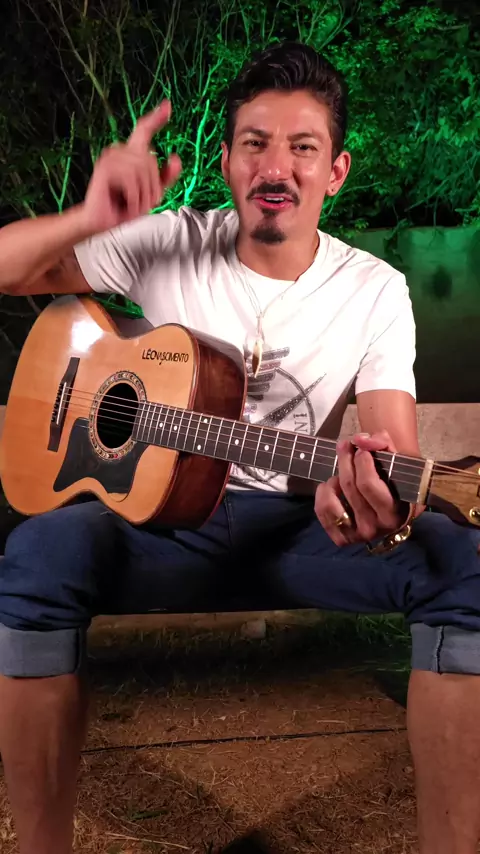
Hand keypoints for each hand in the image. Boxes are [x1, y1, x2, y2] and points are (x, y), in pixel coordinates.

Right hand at [80, 101, 181, 233]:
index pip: (144, 130)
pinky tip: (125, 204)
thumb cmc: (125, 206)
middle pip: (150, 159)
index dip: (156, 118)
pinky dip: (134, 197)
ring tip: (133, 204)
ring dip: (143, 195)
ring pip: (143, 170)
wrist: (103, 222)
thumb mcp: (151, 193)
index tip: (168, 106)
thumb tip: (176, 157)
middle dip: (153, 187)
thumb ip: (165, 177)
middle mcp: (119, 150)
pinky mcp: (104, 169)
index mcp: (131, 153)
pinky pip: (132, 179)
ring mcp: (110, 157)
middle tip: (142, 202)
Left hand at [314, 430, 406, 546]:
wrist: (394, 505)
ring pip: (332, 500)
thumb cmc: (395, 479)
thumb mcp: (397, 460)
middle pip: (350, 487)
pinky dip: (323, 493)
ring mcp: (358, 535)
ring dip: (334, 479)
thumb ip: (383, 444)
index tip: (361, 448)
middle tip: (345, 446)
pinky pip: (322, 511)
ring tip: (341, 472)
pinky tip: (332, 486)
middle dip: (345, 460)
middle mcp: (377, 528)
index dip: (361, 461)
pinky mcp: (342, 539)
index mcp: (396, 513)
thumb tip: (361, 440)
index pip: (368, 485)